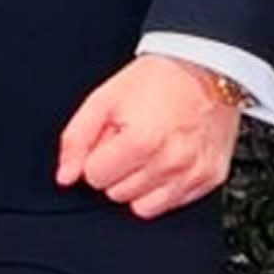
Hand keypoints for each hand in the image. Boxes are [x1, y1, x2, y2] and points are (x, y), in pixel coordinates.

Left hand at [55, 55, 241, 219]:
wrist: (205, 66)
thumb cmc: (156, 78)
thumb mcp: (106, 97)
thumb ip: (77, 137)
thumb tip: (64, 176)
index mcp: (141, 141)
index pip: (95, 177)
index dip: (98, 155)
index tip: (111, 137)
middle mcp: (170, 163)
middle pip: (117, 194)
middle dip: (117, 169)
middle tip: (131, 139)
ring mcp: (192, 174)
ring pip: (143, 207)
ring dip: (139, 182)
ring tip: (149, 150)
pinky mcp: (209, 179)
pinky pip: (172, 203)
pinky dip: (165, 187)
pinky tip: (167, 158)